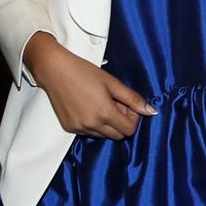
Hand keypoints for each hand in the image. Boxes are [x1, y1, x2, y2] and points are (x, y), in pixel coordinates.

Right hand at [26, 33, 155, 138]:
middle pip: (118, 135)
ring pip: (103, 135)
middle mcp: (91, 125)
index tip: (127, 105)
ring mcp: (78, 128)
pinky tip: (89, 107)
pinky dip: (94, 124)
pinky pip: (88, 133)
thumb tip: (151, 112)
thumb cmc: (83, 72)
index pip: (129, 130)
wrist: (54, 70)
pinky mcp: (69, 128)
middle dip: (122, 122)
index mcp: (104, 113)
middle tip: (116, 103)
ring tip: (101, 103)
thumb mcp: (112, 83)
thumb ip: (133, 99)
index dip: (133, 118)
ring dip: (108, 124)